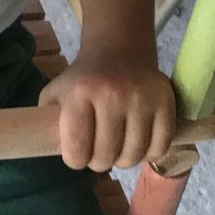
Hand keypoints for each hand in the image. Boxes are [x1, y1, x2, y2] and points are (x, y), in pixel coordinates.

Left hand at [38, 46, 175, 171]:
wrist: (118, 52)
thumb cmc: (83, 80)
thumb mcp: (56, 93)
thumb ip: (48, 122)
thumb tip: (50, 150)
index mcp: (80, 93)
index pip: (77, 148)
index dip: (75, 160)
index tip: (77, 156)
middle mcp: (112, 95)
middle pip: (107, 156)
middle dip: (99, 162)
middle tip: (98, 154)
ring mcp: (141, 98)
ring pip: (134, 155)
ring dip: (123, 160)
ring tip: (117, 150)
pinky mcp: (166, 102)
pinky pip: (159, 147)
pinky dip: (149, 154)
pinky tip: (138, 145)